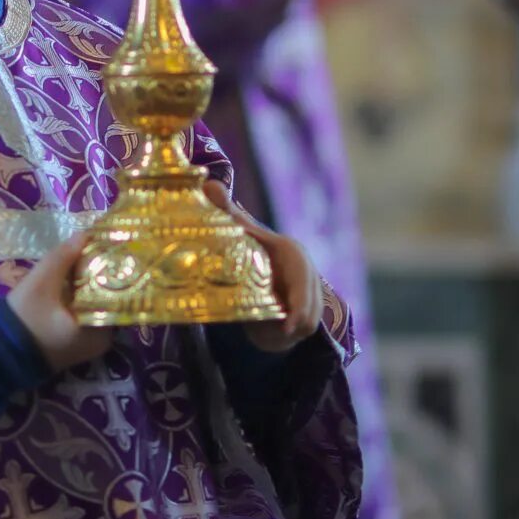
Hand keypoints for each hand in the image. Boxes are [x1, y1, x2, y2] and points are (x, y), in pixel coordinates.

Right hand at [5, 233, 115, 373]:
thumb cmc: (23, 320)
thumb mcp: (39, 283)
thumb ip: (62, 258)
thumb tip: (84, 235)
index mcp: (100, 331)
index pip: (116, 293)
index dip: (110, 269)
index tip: (104, 249)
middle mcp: (102, 341)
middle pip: (106, 299)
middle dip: (97, 277)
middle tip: (90, 252)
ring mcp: (90, 346)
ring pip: (94, 306)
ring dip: (86, 288)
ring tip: (80, 263)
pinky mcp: (76, 345)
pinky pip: (84, 316)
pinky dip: (78, 301)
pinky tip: (69, 285)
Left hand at [205, 181, 323, 352]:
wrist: (261, 273)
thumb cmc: (250, 251)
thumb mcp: (240, 234)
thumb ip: (226, 212)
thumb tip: (208, 183)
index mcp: (292, 252)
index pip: (303, 278)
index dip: (300, 303)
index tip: (289, 325)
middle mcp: (306, 273)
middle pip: (310, 307)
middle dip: (296, 322)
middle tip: (279, 334)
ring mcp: (311, 294)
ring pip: (309, 322)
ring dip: (290, 331)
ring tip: (271, 331)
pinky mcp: (308, 312)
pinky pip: (303, 330)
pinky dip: (288, 335)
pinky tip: (274, 333)